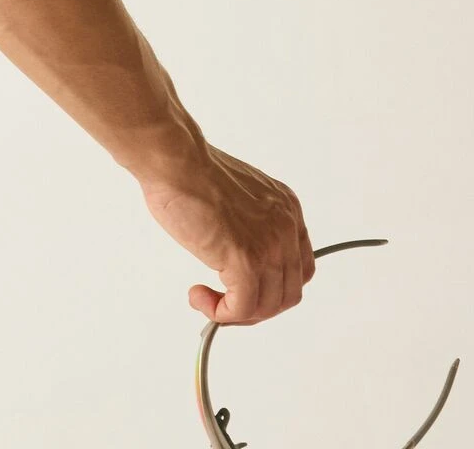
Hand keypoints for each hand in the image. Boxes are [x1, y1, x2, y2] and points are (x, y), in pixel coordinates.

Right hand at [139, 142, 314, 323]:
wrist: (175, 160)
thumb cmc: (190, 171)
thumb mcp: (238, 196)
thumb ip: (248, 223)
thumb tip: (235, 253)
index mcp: (287, 210)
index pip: (299, 269)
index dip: (272, 287)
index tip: (246, 290)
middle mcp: (285, 229)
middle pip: (287, 293)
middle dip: (255, 306)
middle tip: (224, 303)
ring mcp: (268, 246)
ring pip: (267, 306)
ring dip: (235, 313)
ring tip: (205, 299)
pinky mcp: (245, 261)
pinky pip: (242, 308)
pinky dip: (220, 313)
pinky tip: (199, 297)